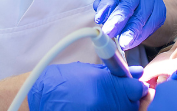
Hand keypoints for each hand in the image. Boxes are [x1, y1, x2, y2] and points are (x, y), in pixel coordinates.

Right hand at [29, 62, 146, 110]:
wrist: (38, 97)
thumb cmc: (61, 81)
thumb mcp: (89, 71)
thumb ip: (115, 73)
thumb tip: (138, 73)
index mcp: (103, 86)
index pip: (136, 90)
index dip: (137, 88)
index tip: (135, 86)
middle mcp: (103, 104)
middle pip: (132, 106)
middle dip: (129, 100)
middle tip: (118, 94)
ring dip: (119, 107)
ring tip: (104, 101)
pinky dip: (109, 110)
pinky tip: (99, 106)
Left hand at [93, 0, 166, 48]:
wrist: (143, 0)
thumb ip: (104, 6)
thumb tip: (101, 18)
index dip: (107, 5)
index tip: (99, 19)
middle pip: (129, 4)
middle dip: (118, 20)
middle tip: (109, 33)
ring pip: (141, 16)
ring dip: (130, 31)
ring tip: (122, 43)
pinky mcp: (160, 9)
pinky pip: (151, 24)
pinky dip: (141, 35)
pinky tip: (132, 42)